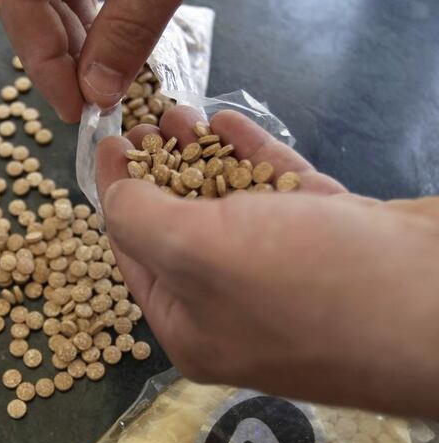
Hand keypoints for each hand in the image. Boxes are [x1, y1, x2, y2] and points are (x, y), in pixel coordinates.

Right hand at [0, 0, 186, 121]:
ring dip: (70, 40)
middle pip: (24, 6)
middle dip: (57, 59)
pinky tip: (104, 40)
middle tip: (88, 105)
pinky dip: (81, 13)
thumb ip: (129, 24)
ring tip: (100, 82)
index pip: (16, 4)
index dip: (41, 62)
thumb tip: (100, 89)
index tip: (75, 108)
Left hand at [96, 106, 438, 418]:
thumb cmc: (303, 284)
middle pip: (182, 230)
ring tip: (179, 113)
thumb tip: (113, 195)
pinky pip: (279, 196)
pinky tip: (226, 123)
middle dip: (159, 173)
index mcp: (192, 329)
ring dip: (201, 158)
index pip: (136, 257)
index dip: (117, 198)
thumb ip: (141, 222)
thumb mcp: (197, 252)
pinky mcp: (331, 242)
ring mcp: (287, 276)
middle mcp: (234, 308)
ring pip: (231, 208)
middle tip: (147, 123)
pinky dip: (252, 158)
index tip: (111, 144)